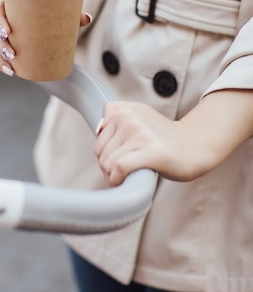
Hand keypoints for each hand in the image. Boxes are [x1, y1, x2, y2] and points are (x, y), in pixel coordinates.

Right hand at [0, 0, 92, 76]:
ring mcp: (6, 29)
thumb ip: (74, 15)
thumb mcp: (66, 16)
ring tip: (11, 56)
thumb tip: (86, 18)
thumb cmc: (57, 19)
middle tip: (7, 35)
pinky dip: (0, 62)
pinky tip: (9, 69)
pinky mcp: (7, 45)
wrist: (55, 36)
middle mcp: (10, 12)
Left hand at [94, 101, 215, 185]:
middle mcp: (131, 119)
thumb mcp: (140, 115)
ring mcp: (141, 135)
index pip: (99, 138)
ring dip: (112, 176)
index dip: (105, 153)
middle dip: (108, 167)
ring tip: (124, 178)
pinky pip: (120, 168)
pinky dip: (117, 179)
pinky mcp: (150, 152)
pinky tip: (124, 181)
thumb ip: (117, 115)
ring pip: (108, 162)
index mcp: (126, 110)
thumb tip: (98, 129)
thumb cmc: (164, 136)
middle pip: (101, 152)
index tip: (116, 159)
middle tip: (122, 173)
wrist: (194, 146)